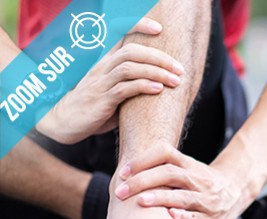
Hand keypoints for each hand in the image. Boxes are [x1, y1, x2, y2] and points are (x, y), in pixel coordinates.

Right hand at [37, 17, 184, 143]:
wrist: (65, 123)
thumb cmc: (94, 107)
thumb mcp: (114, 91)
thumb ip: (133, 85)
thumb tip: (161, 85)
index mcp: (105, 62)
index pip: (119, 34)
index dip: (137, 25)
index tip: (158, 28)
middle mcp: (102, 68)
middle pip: (131, 51)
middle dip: (159, 57)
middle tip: (179, 68)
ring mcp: (101, 83)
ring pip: (129, 68)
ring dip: (156, 72)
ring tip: (175, 81)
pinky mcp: (101, 100)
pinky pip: (124, 88)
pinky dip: (143, 86)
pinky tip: (158, 89)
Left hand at [114, 143, 254, 218]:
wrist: (237, 191)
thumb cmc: (202, 181)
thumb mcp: (189, 168)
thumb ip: (165, 168)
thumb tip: (125, 173)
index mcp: (189, 164)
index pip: (165, 152)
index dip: (143, 160)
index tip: (123, 172)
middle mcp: (198, 179)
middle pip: (169, 174)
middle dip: (142, 181)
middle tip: (120, 192)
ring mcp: (206, 198)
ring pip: (182, 195)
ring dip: (160, 198)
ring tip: (140, 201)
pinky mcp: (211, 218)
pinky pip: (196, 217)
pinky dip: (183, 216)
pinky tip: (171, 216)